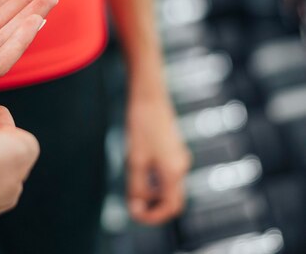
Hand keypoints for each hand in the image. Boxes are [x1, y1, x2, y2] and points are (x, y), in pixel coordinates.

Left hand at [126, 92, 190, 224]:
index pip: (171, 207)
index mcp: (174, 172)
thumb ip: (136, 187)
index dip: (153, 216)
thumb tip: (135, 208)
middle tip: (131, 202)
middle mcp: (181, 166)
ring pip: (167, 185)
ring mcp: (179, 156)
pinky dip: (152, 178)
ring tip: (130, 178)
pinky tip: (136, 165)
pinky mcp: (173, 148)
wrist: (149, 96)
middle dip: (152, 204)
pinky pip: (165, 172)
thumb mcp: (134, 160)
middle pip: (171, 198)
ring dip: (150, 190)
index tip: (135, 213)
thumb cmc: (141, 125)